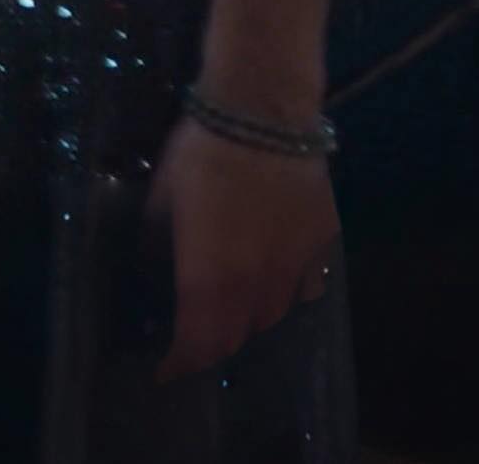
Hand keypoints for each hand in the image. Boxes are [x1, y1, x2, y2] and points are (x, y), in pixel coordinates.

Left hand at [143, 113, 341, 384]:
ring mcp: (293, 266)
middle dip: (215, 341)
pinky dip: (290, 286)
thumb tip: (157, 250)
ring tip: (239, 301)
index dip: (181, 364)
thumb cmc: (204, 148)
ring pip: (273, 313)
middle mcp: (253, 284)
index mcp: (208, 278)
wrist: (262, 109)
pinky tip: (280, 270)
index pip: (196, 345)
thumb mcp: (166, 192)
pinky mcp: (321, 242)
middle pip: (235, 337)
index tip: (168, 368)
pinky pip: (307, 282)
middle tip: (201, 329)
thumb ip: (163, 234)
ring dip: (251, 316)